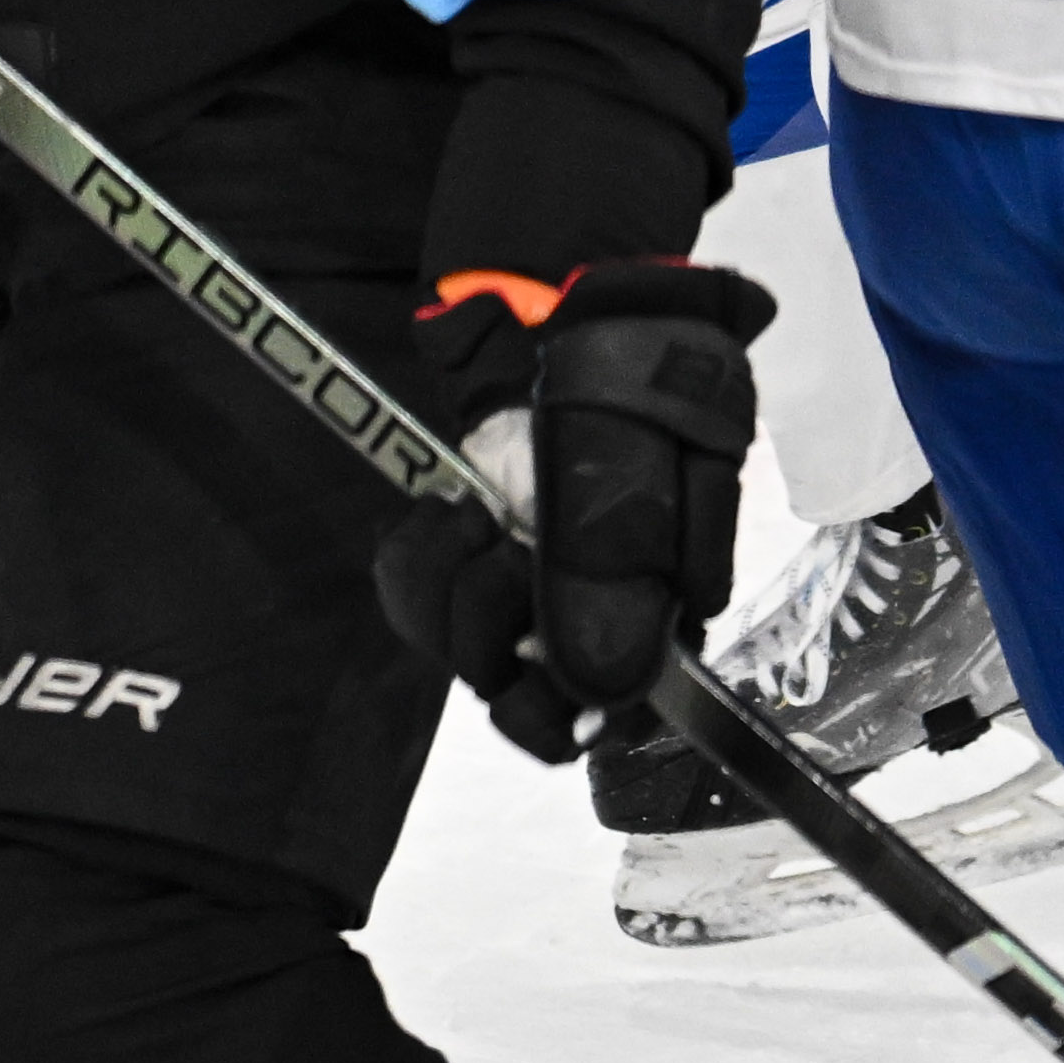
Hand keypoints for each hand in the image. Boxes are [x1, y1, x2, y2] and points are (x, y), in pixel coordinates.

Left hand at [376, 259, 773, 761]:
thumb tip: (599, 684)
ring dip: (448, 574)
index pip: (596, 728)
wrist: (573, 334)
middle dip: (483, 624)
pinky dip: (416, 548)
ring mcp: (517, 597)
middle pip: (506, 700)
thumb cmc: (637, 402)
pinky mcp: (463, 561)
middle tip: (501, 549)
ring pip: (447, 647)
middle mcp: (578, 628)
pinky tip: (452, 507)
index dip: (550, 711)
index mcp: (647, 627)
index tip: (526, 649)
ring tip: (477, 512)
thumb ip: (623, 583)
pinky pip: (411, 592)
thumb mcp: (652, 481)